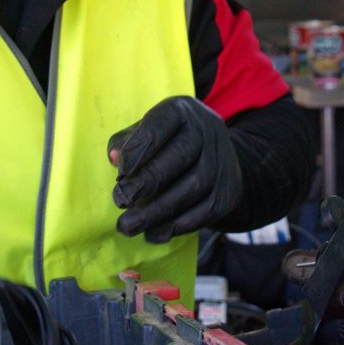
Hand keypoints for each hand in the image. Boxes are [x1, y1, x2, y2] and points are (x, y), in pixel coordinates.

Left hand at [109, 96, 242, 244]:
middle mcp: (207, 131)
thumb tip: (115, 157)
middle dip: (147, 181)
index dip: (139, 149)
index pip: (159, 126)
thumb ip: (128, 141)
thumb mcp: (147, 133)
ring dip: (157, 211)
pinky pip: (204, 211)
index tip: (120, 173)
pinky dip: (176, 225)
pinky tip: (152, 234)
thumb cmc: (168, 144)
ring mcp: (222, 162)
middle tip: (121, 201)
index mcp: (181, 111)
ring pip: (192, 187)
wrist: (219, 162)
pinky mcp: (228, 192)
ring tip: (128, 225)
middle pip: (180, 156)